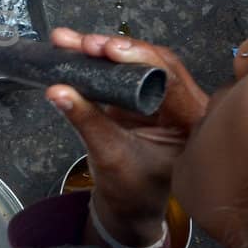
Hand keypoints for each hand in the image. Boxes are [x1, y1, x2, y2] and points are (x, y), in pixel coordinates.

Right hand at [44, 31, 208, 245]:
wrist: (131, 205)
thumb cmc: (133, 190)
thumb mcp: (109, 156)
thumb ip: (85, 120)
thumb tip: (58, 91)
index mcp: (190, 121)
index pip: (169, 79)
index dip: (138, 59)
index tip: (108, 50)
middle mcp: (184, 103)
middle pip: (154, 61)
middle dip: (117, 49)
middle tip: (86, 44)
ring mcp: (164, 97)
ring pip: (138, 60)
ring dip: (105, 50)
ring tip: (72, 42)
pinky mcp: (143, 94)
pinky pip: (124, 69)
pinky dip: (100, 60)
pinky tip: (76, 49)